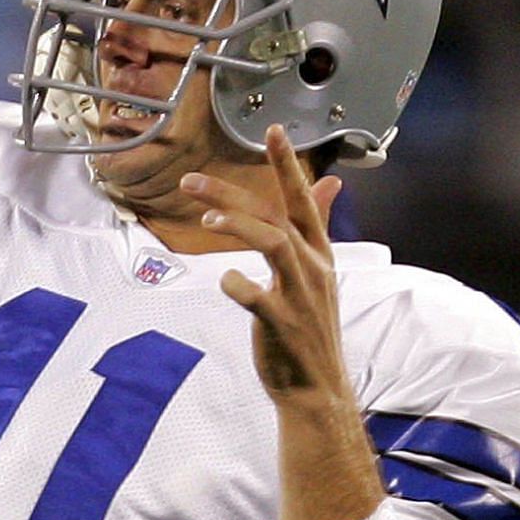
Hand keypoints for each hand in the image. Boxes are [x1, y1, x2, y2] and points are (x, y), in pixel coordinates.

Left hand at [186, 128, 354, 407]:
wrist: (317, 389)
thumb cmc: (309, 330)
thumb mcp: (317, 274)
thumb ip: (315, 229)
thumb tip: (328, 186)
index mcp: (319, 253)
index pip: (302, 199)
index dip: (287, 165)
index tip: (271, 130)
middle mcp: (312, 268)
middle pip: (275, 215)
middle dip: (233, 194)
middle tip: (191, 181)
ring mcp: (299, 295)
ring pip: (273, 244)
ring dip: (238, 227)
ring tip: (205, 222)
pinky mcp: (282, 323)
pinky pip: (258, 296)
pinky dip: (237, 285)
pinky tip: (224, 280)